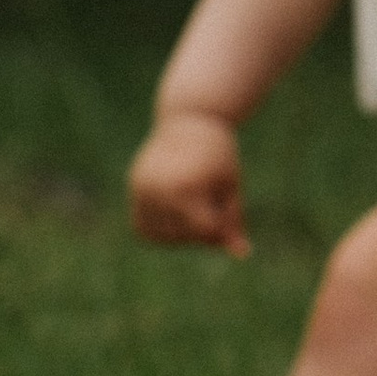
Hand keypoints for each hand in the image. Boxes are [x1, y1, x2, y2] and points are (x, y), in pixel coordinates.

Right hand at [128, 111, 248, 252]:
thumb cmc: (217, 154)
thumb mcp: (231, 186)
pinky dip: (158, 231)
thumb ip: (233, 221)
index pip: (205, 232)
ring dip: (180, 236)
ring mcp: (142, 188)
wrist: (188, 120)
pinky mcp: (134, 187)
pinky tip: (175, 216)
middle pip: (184, 236)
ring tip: (194, 212)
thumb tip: (242, 255)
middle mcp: (159, 188)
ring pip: (161, 236)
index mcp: (187, 186)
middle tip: (212, 209)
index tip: (228, 215)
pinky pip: (142, 226)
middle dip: (202, 233)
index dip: (221, 231)